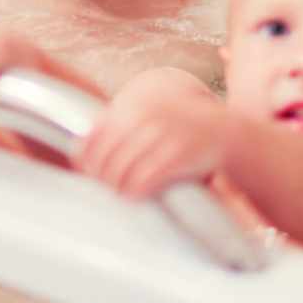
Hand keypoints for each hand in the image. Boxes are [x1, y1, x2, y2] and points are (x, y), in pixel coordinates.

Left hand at [76, 69, 227, 197]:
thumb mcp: (148, 121)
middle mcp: (145, 117)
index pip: (94, 136)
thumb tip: (77, 155)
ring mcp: (162, 134)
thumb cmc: (179, 131)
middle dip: (102, 178)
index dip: (85, 160)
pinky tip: (137, 196)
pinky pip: (145, 179)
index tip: (88, 174)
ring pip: (122, 170)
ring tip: (122, 194)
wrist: (226, 132)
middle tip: (107, 190)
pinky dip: (136, 191)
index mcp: (133, 106)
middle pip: (106, 157)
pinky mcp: (178, 154)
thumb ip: (116, 131)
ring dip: (118, 188)